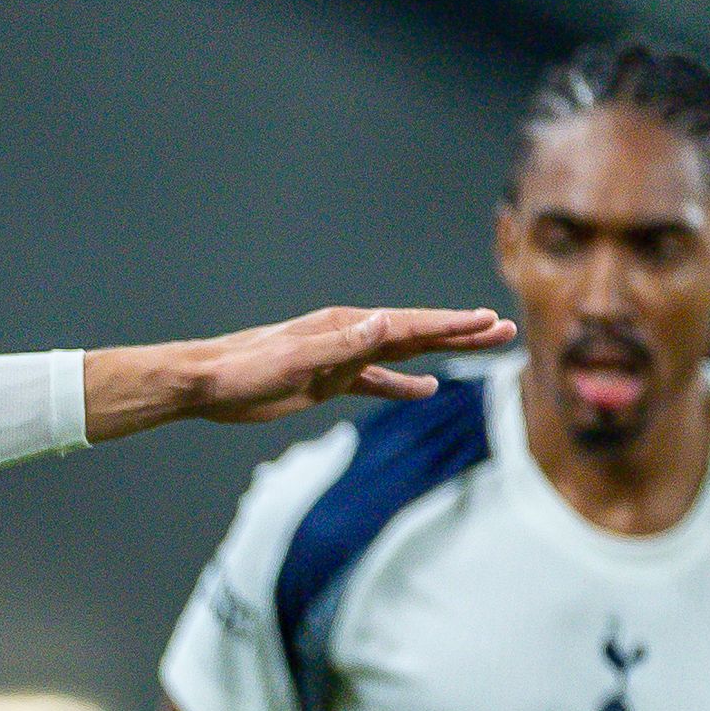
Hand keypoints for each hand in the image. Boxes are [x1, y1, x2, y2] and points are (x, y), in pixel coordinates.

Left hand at [124, 306, 520, 429]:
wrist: (206, 383)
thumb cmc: (244, 370)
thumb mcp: (295, 359)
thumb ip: (341, 344)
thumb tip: (383, 323)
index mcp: (345, 326)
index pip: (409, 324)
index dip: (451, 324)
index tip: (487, 321)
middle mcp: (348, 335)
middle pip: (416, 332)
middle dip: (460, 331)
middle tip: (504, 330)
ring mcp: (340, 357)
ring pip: (402, 353)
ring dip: (440, 352)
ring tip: (480, 348)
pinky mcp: (326, 381)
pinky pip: (375, 381)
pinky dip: (401, 384)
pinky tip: (425, 389)